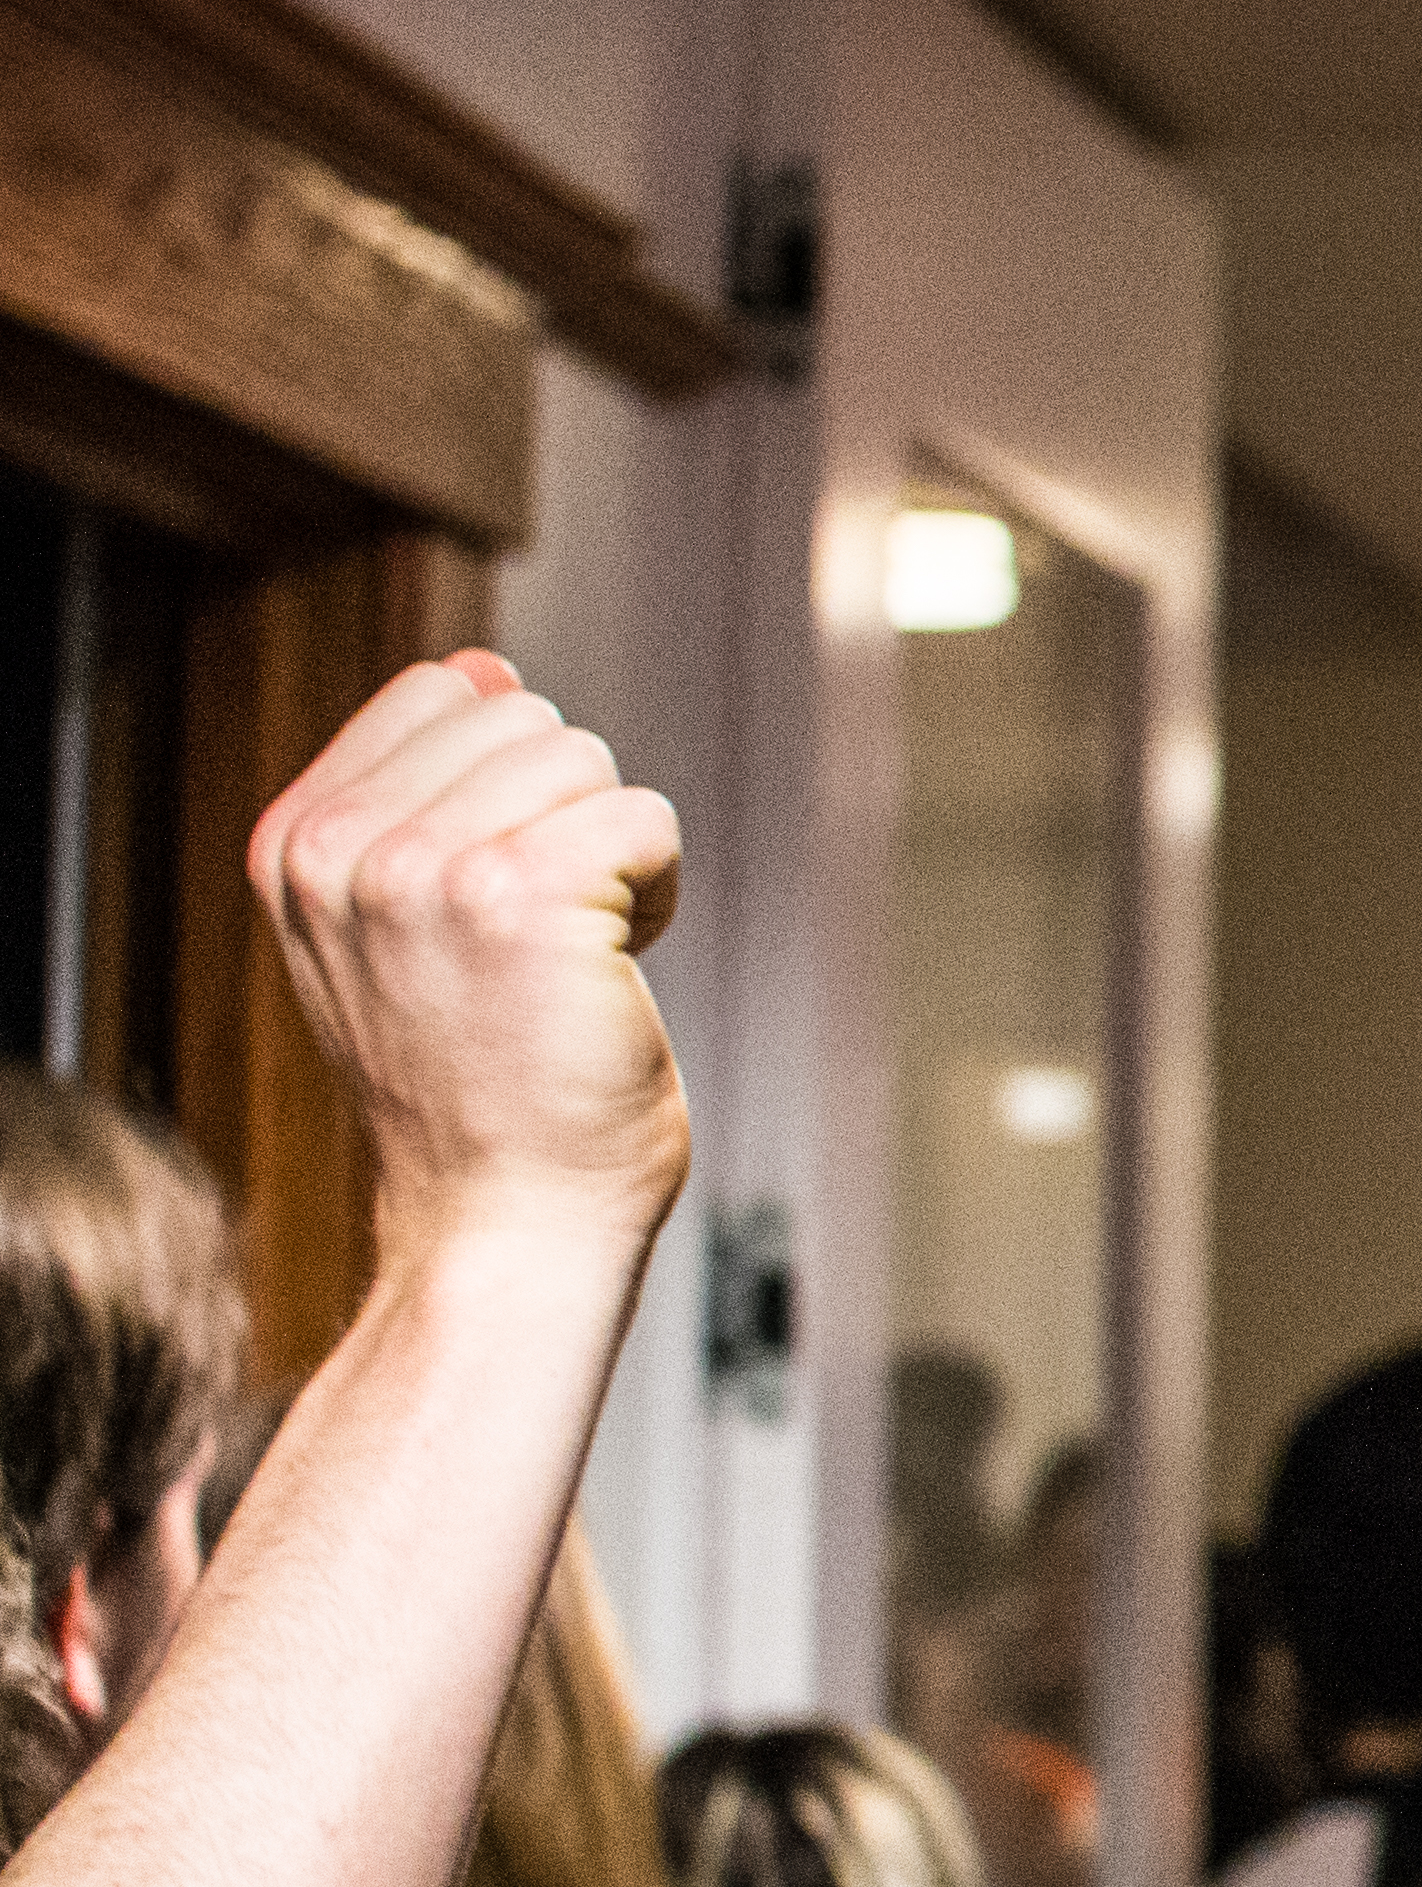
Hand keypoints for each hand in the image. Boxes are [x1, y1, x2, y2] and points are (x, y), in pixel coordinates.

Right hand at [247, 651, 687, 1266]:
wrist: (503, 1221)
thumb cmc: (481, 1086)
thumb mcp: (398, 926)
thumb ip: (420, 793)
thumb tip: (483, 665)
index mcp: (295, 844)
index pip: (443, 694)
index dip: (508, 788)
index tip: (490, 901)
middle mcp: (339, 852)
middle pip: (526, 719)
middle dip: (566, 818)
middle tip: (537, 946)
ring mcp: (419, 873)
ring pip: (588, 761)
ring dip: (612, 858)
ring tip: (564, 963)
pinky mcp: (517, 898)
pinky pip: (645, 818)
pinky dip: (661, 890)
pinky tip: (611, 972)